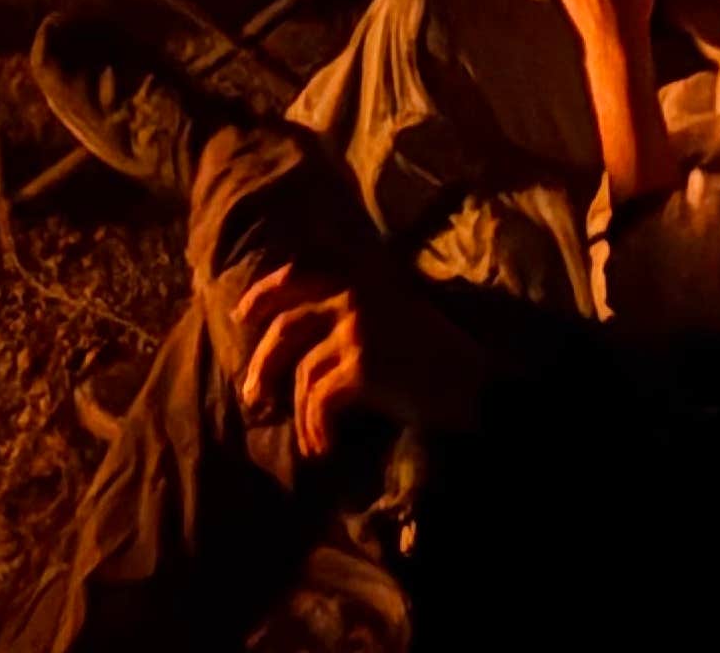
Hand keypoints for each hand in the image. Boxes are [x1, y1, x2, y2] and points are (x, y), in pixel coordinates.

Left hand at [240, 259, 488, 453]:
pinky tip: (323, 449)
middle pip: (287, 325)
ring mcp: (355, 328)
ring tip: (305, 440)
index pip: (297, 270)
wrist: (477, 385)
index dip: (265, 293)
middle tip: (251, 395)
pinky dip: (317, 428)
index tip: (242, 316)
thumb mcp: (393, 310)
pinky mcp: (361, 366)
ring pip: (304, 372)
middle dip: (264, 363)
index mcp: (359, 274)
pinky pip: (320, 401)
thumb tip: (292, 332)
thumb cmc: (437, 356)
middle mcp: (353, 293)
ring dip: (299, 412)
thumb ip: (349, 308)